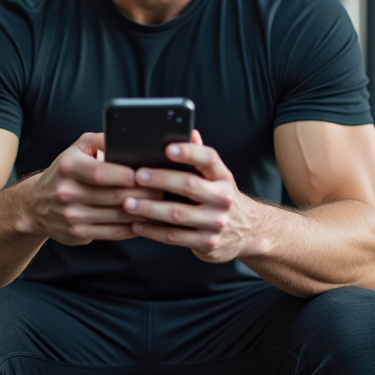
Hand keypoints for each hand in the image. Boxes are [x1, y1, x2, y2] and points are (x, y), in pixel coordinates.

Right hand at [21, 133, 161, 245]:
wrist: (36, 205)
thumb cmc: (65, 172)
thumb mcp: (77, 149)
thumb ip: (101, 140)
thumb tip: (128, 136)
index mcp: (69, 168)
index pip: (99, 172)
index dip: (124, 174)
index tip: (145, 173)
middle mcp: (67, 193)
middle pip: (113, 196)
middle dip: (143, 193)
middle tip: (164, 188)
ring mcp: (72, 216)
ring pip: (117, 216)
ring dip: (143, 212)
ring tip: (162, 204)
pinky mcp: (78, 234)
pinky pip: (113, 233)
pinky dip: (133, 228)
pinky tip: (147, 221)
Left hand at [123, 131, 265, 262]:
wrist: (247, 231)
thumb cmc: (220, 197)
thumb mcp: (217, 176)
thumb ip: (200, 156)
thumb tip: (189, 131)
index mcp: (223, 176)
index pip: (209, 159)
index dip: (189, 152)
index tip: (167, 148)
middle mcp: (223, 198)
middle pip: (189, 185)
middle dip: (160, 180)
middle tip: (137, 176)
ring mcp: (216, 222)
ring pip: (177, 214)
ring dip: (149, 208)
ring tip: (128, 202)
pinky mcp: (207, 243)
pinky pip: (175, 237)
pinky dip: (153, 231)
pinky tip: (136, 224)